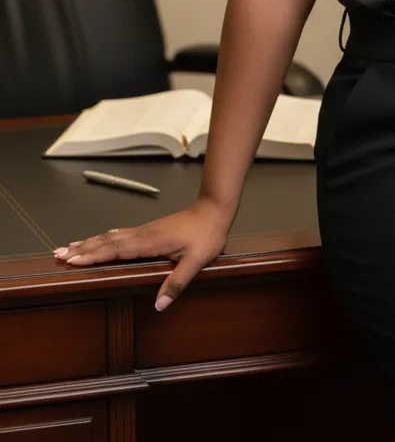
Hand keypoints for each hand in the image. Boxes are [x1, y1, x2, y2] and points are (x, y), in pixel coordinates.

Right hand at [53, 197, 231, 310]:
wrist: (215, 209)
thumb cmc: (207, 234)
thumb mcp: (196, 261)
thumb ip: (177, 283)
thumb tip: (159, 306)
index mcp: (150, 242)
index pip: (116, 250)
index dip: (94, 255)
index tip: (73, 259)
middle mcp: (142, 234)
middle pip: (107, 242)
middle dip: (83, 248)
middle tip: (58, 253)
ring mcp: (145, 231)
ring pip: (112, 236)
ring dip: (90, 242)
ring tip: (70, 247)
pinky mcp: (149, 230)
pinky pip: (121, 234)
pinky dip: (106, 238)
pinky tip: (101, 238)